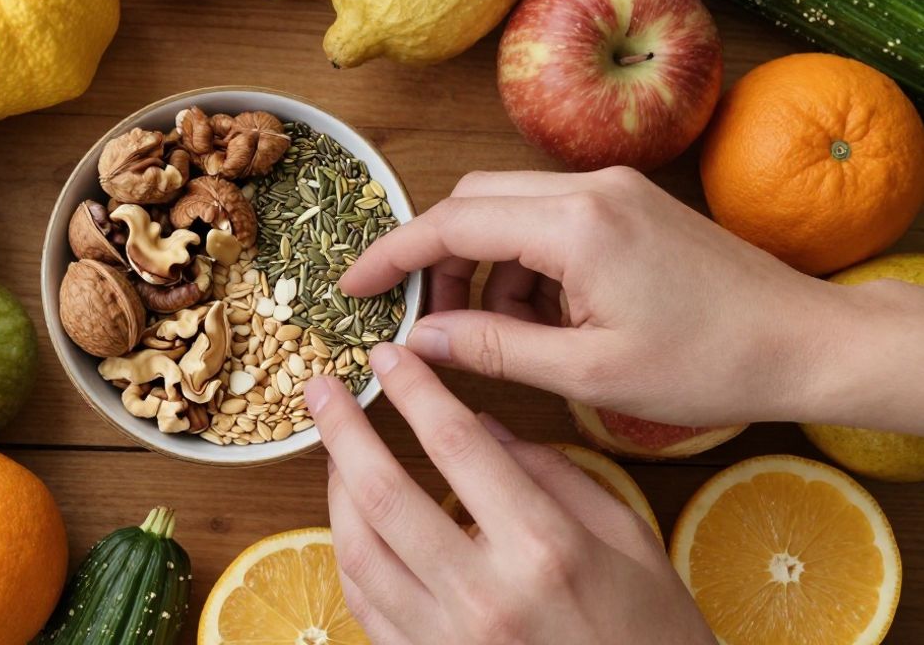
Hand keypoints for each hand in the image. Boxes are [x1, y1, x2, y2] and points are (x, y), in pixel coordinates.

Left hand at [306, 345, 713, 643]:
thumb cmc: (651, 630)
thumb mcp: (626, 536)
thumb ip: (551, 472)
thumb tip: (481, 425)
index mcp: (544, 549)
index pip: (457, 447)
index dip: (415, 391)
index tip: (389, 355)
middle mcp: (485, 595)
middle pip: (385, 494)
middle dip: (343, 430)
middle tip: (321, 388)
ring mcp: (448, 640)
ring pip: (359, 551)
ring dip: (335, 490)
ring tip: (333, 448)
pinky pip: (366, 605)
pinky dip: (350, 553)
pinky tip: (352, 519)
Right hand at [341, 166, 917, 426]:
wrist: (805, 342)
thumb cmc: (708, 363)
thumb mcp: (587, 372)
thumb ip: (491, 350)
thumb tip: (415, 340)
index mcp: (576, 224)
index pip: (451, 221)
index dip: (392, 255)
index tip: (351, 287)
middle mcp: (590, 186)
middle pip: (473, 201)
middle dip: (440, 258)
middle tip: (429, 321)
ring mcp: (613, 188)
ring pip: (508, 209)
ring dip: (487, 267)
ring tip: (505, 337)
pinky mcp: (629, 202)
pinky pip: (548, 220)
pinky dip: (526, 265)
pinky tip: (546, 321)